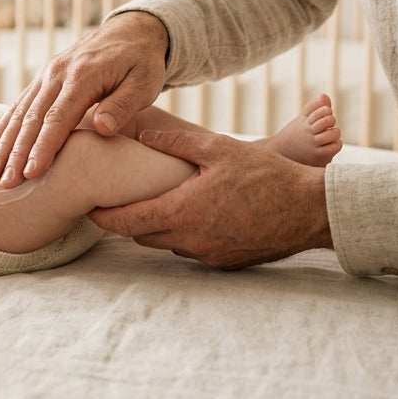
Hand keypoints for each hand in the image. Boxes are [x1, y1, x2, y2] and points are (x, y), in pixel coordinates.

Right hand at [0, 11, 168, 186]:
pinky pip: (20, 104)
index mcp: (83, 76)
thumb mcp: (145, 83)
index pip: (58, 118)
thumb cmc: (142, 62)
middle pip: (32, 118)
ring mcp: (47, 74)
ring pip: (20, 112)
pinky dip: (5, 126)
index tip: (31, 173)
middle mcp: (58, 73)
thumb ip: (123, 105)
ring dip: (5, 143)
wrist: (131, 31)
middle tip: (5, 183)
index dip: (43, 147)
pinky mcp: (44, 78)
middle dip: (16, 153)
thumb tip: (100, 128)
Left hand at [88, 129, 331, 268]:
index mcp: (182, 212)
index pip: (127, 222)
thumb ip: (176, 144)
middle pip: (142, 236)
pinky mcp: (224, 263)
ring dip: (157, 227)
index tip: (88, 208)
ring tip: (154, 203)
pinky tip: (192, 214)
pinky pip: (191, 250)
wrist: (308, 211)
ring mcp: (208, 255)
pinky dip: (183, 234)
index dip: (103, 217)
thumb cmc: (266, 175)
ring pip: (167, 244)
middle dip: (128, 221)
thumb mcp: (218, 149)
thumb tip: (142, 136)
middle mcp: (190, 240)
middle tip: (116, 201)